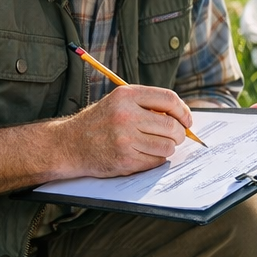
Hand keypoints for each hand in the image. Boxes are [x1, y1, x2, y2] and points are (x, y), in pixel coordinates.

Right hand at [62, 84, 189, 177]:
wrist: (69, 144)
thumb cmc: (100, 122)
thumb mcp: (119, 102)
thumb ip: (147, 104)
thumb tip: (182, 116)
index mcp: (126, 95)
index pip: (169, 99)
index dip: (183, 111)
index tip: (187, 120)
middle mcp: (125, 115)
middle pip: (172, 126)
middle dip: (179, 133)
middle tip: (176, 136)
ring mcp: (125, 139)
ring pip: (167, 146)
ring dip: (168, 147)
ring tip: (156, 144)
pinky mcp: (124, 159)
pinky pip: (156, 160)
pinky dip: (156, 159)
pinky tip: (143, 153)